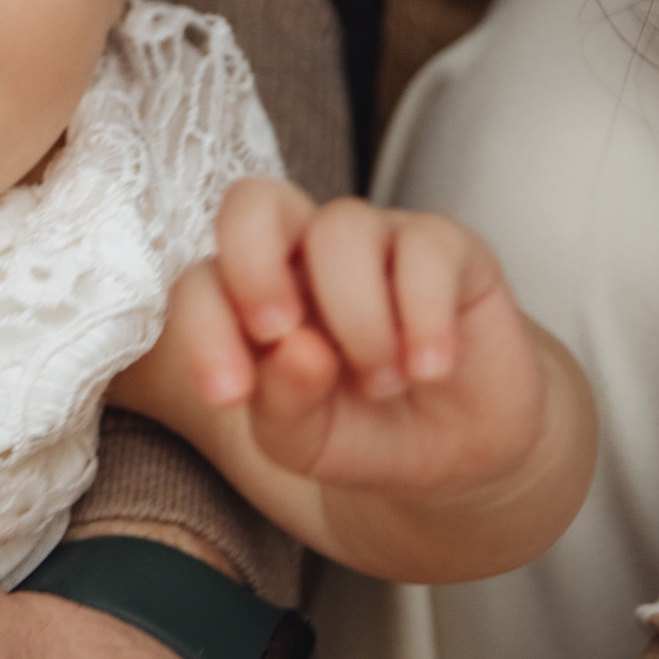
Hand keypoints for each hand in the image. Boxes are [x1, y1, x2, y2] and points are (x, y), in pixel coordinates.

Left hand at [130, 179, 585, 577]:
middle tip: (281, 334)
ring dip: (357, 319)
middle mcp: (306, 255)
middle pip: (254, 202)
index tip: (229, 394)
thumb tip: (294, 350)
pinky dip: (424, 315)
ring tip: (383, 385)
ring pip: (342, 229)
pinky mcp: (447, 248)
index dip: (203, 327)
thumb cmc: (361, 434)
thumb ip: (281, 402)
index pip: (202, 281)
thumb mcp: (306, 443)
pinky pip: (427, 246)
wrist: (456, 456)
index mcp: (252, 297)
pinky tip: (431, 368)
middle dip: (254, 266)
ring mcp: (377, 242)